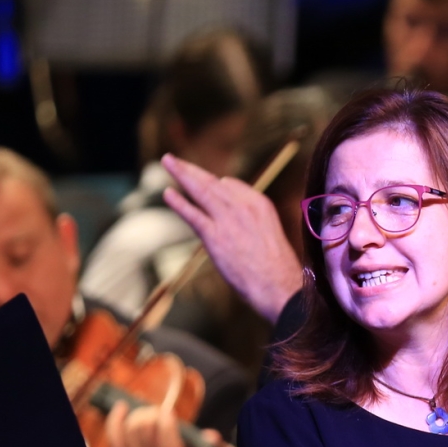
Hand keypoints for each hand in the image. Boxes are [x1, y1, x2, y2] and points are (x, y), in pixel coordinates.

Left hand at [106, 402, 215, 446]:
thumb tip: (211, 435)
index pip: (164, 427)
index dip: (166, 415)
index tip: (169, 413)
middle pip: (144, 425)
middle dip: (150, 413)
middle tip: (157, 414)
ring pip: (128, 428)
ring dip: (136, 415)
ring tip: (144, 415)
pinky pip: (112, 436)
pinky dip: (115, 419)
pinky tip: (121, 408)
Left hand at [162, 154, 304, 322]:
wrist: (280, 286)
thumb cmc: (278, 268)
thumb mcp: (270, 234)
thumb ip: (252, 220)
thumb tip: (236, 221)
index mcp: (260, 203)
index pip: (231, 185)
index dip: (215, 185)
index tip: (204, 182)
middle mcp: (244, 206)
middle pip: (212, 182)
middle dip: (191, 170)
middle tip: (173, 160)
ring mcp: (228, 219)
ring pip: (200, 190)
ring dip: (181, 174)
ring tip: (167, 162)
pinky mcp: (215, 236)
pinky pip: (192, 214)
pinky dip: (179, 203)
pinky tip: (167, 193)